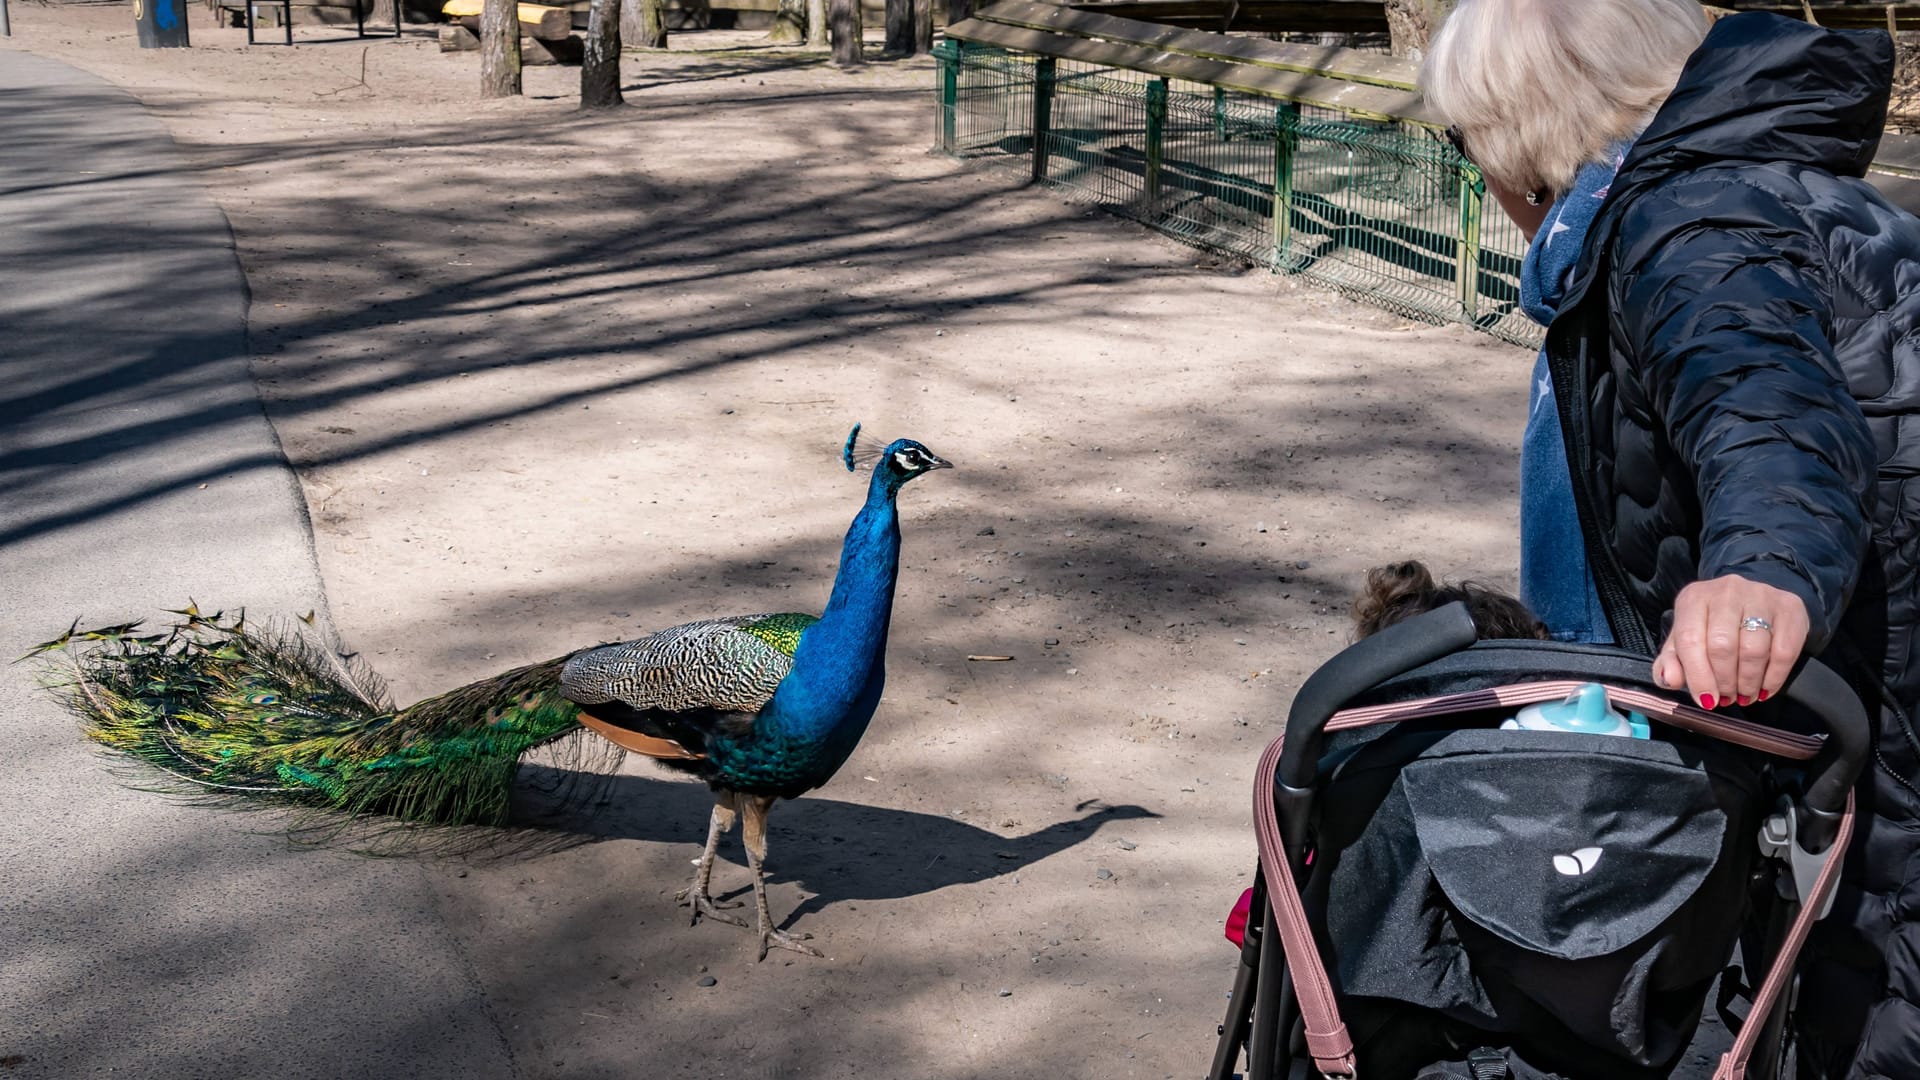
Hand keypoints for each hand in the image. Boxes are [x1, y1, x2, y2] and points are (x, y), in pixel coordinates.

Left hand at [1653, 576, 1808, 708]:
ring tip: (1744, 694)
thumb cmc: (1712, 626)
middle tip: (1727, 698)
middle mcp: (1726, 591)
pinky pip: (1784, 651)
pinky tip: (1765, 688)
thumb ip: (1670, 663)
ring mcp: (1761, 595)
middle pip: (1723, 646)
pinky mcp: (1789, 607)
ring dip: (1748, 682)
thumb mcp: (1684, 641)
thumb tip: (1671, 680)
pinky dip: (1774, 677)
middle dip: (1724, 681)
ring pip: (1754, 649)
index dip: (1698, 676)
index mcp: (1694, 598)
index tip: (1706, 700)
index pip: (1691, 640)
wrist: (1752, 601)